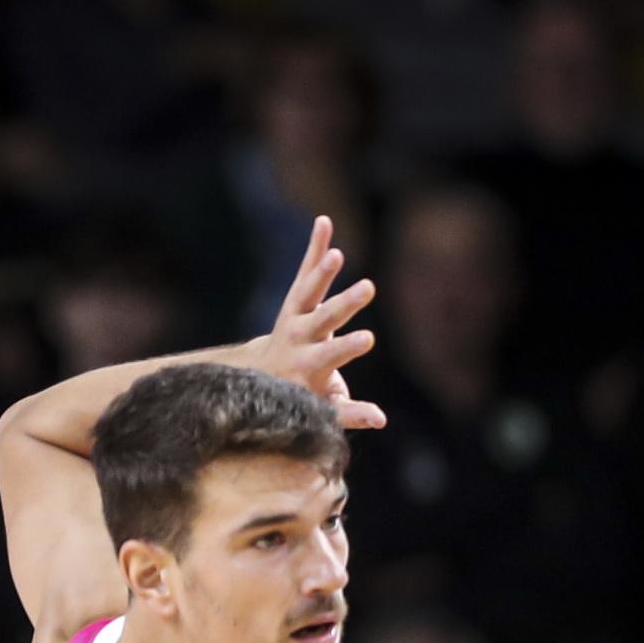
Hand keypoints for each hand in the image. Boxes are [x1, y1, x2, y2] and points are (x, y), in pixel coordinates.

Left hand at [245, 217, 386, 431]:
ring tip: (338, 254)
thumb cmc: (301, 396)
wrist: (261, 375)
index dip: (348, 347)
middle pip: (324, 319)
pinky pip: (306, 270)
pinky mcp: (296, 297)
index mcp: (308, 365)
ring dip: (323, 271)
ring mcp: (296, 314)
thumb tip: (381, 420)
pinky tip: (324, 222)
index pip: (331, 355)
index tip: (367, 337)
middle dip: (345, 305)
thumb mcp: (323, 409)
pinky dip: (315, 247)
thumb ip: (350, 414)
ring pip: (308, 291)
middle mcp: (299, 337)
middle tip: (367, 289)